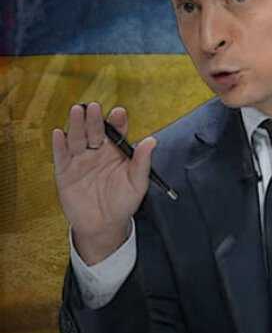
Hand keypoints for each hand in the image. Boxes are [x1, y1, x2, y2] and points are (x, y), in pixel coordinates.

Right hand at [52, 102, 155, 264]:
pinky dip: (59, 144)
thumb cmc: (123, 202)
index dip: (117, 122)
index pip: (117, 132)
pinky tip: (59, 133)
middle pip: (95, 131)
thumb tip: (152, 141)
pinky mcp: (65, 172)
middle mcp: (97, 152)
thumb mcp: (137, 183)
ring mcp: (81, 161)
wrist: (104, 225)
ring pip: (77, 139)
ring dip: (77, 125)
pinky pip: (61, 156)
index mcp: (116, 152)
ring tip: (77, 111)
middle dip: (94, 119)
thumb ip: (143, 162)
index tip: (119, 113)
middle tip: (94, 107)